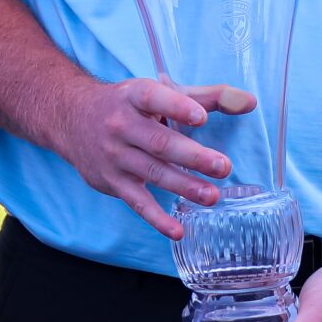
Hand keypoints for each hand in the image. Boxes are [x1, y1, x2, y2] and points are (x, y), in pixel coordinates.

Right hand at [55, 77, 254, 238]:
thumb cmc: (129, 105)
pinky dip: (156, 219)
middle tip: (224, 167)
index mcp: (135, 96)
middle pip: (159, 143)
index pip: (154, 98)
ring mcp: (115, 156)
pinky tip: (178, 230)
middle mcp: (121, 125)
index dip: (177, 107)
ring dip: (183, 186)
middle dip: (192, 157)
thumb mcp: (161, 92)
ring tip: (212, 196)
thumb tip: (249, 102)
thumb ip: (207, 97)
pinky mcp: (112, 182)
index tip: (201, 117)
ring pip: (152, 173)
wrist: (71, 119)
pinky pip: (136, 203)